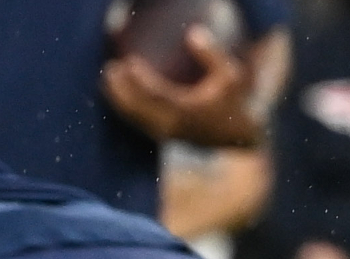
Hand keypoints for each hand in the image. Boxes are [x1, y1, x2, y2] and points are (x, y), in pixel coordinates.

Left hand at [101, 26, 260, 146]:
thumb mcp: (230, 75)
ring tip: (110, 78)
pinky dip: (127, 108)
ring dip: (119, 99)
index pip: (156, 95)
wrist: (239, 135)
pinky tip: (118, 93)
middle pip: (139, 108)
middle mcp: (174, 125)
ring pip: (136, 118)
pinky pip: (140, 122)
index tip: (129, 61)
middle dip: (122, 89)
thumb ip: (212, 54)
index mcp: (188, 112)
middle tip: (111, 67)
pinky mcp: (165, 136)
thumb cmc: (234, 101)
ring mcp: (168, 133)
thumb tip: (192, 32)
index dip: (139, 79)